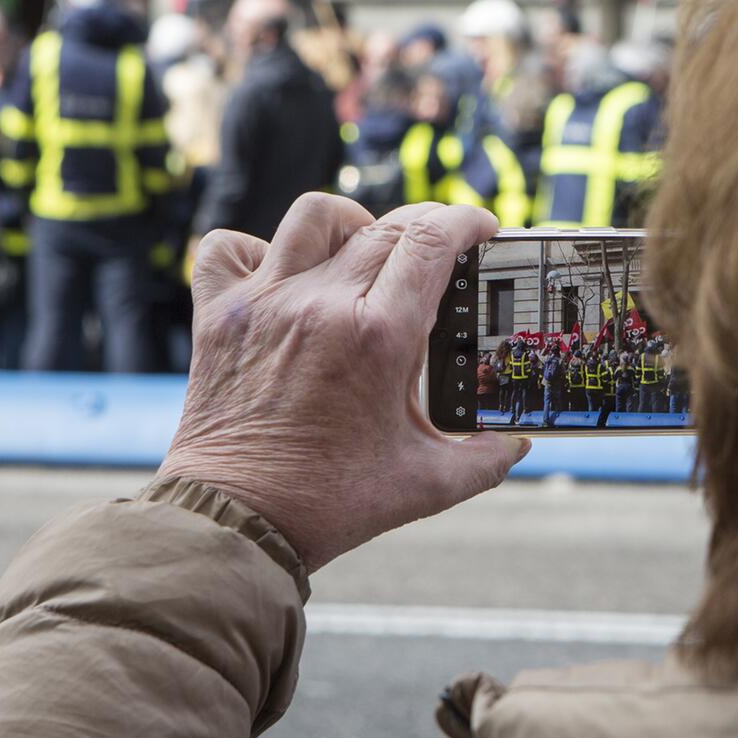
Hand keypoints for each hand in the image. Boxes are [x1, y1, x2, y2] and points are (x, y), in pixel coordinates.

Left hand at [160, 197, 529, 570]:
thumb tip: (518, 442)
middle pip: (386, 227)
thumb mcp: (426, 485)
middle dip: (425, 227)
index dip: (467, 222)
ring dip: (349, 222)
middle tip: (439, 250)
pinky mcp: (219, 315)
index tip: (482, 229)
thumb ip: (485, 460)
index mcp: (379, 337)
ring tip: (362, 247)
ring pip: (313, 216)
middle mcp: (322, 305)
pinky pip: (228, 248)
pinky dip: (252, 248)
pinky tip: (277, 272)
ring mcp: (266, 303)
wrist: (240, 521)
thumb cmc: (329, 503)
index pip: (433, 240)